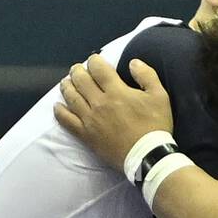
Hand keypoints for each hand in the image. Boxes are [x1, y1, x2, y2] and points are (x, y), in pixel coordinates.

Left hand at [54, 55, 173, 170]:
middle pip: (81, 80)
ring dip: (66, 86)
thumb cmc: (155, 126)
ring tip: (66, 82)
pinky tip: (57, 106)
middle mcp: (99, 103)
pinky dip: (59, 111)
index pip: (98, 68)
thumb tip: (133, 62)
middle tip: (77, 69)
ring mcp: (90, 119)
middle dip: (77, 71)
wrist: (147, 156)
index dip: (94, 60)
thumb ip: (147, 75)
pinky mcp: (85, 135)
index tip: (94, 60)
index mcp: (116, 91)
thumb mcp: (160, 96)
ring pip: (71, 97)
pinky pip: (66, 121)